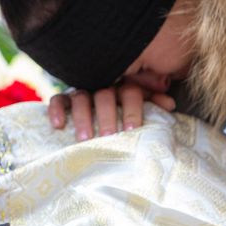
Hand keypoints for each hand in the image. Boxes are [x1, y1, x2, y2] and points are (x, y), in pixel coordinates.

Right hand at [48, 82, 175, 140]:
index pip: (130, 92)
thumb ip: (155, 102)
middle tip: (108, 137)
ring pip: (81, 98)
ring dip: (82, 117)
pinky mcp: (65, 98)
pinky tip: (57, 125)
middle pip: (104, 96)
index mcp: (125, 87)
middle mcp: (104, 86)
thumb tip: (169, 104)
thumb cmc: (127, 110)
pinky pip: (58, 99)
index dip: (132, 110)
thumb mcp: (143, 104)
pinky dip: (56, 110)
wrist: (103, 106)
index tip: (131, 131)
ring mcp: (83, 91)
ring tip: (84, 139)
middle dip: (107, 116)